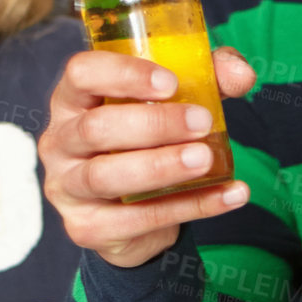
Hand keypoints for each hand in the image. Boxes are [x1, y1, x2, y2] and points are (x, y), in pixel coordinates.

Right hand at [40, 47, 253, 267]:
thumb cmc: (148, 139)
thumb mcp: (176, 101)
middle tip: (201, 122)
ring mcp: (67, 188)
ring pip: (106, 176)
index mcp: (74, 99)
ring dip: (161, 166)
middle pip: (96, 128)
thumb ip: (209, 78)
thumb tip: (242, 75)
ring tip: (206, 159)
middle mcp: (59, 141)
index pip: (82, 73)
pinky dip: (189, 206)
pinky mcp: (87, 228)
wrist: (134, 211)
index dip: (123, 74)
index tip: (170, 82)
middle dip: (153, 124)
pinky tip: (227, 195)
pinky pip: (138, 219)